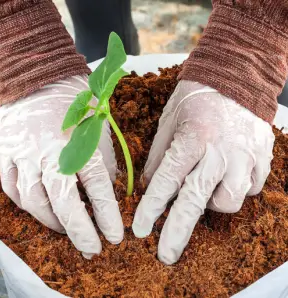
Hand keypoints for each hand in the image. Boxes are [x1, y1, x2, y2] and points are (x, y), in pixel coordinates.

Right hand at [0, 75, 122, 257]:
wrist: (41, 79)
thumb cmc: (77, 105)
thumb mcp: (99, 131)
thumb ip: (102, 164)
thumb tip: (105, 193)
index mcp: (80, 145)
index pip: (98, 190)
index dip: (107, 217)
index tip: (114, 236)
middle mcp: (50, 154)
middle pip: (63, 203)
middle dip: (79, 232)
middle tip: (92, 249)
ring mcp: (24, 155)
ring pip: (34, 202)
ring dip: (52, 222)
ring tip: (67, 230)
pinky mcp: (7, 154)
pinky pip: (12, 189)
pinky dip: (27, 205)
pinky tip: (41, 210)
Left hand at [132, 80, 273, 264]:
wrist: (235, 76)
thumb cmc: (197, 96)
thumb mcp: (169, 122)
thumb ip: (159, 156)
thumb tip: (148, 184)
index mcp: (192, 138)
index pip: (167, 181)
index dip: (152, 207)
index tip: (141, 229)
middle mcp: (220, 150)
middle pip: (196, 201)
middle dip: (177, 232)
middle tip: (165, 254)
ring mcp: (245, 155)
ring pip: (229, 200)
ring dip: (211, 203)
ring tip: (204, 190)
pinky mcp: (262, 157)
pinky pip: (250, 188)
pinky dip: (235, 188)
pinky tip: (227, 176)